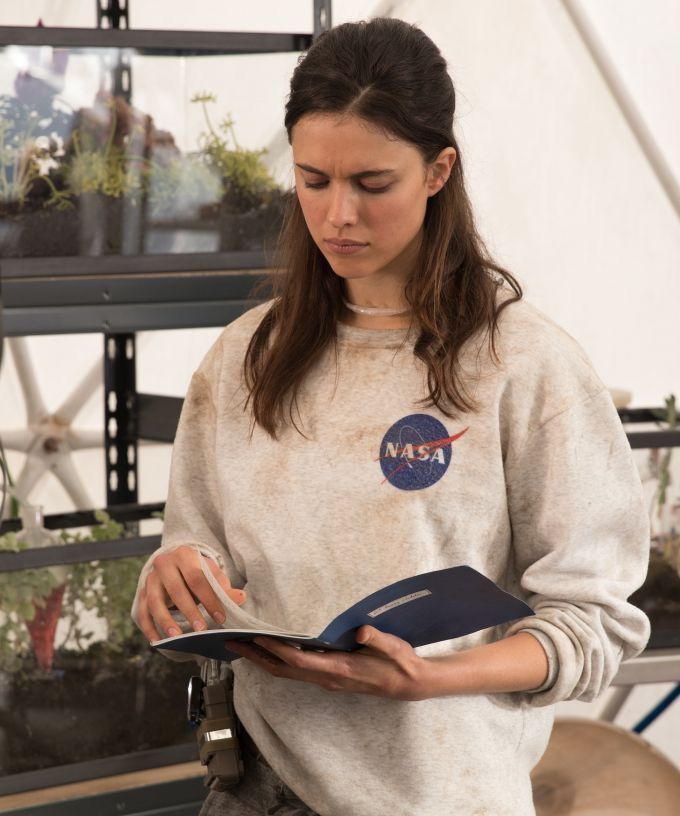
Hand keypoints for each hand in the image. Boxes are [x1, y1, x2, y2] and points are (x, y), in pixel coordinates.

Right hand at [136, 545, 245, 640]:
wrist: (174, 563)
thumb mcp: (211, 574)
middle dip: (190, 611)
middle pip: (176, 589)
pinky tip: (159, 641)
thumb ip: (224, 587)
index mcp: (184, 555)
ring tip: (177, 637)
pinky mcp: (142, 593)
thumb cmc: (196, 570)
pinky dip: (149, 628)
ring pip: (155, 602)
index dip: (209, 599)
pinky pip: (142, 613)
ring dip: (166, 621)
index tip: (220, 617)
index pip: (197, 578)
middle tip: (202, 630)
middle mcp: (164, 564)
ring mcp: (151, 579)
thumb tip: (241, 598)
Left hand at [225, 626, 434, 700]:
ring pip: (286, 673)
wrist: (409, 683)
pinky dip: (277, 661)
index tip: (256, 638)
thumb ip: (377, 639)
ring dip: (263, 660)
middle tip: (232, 643)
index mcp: (338, 668)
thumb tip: (362, 630)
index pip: (298, 660)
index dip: (275, 649)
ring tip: (243, 646)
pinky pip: (296, 671)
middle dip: (256, 657)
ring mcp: (327, 679)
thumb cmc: (400, 662)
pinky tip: (271, 651)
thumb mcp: (393, 647)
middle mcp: (327, 677)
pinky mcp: (329, 676)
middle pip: (283, 671)